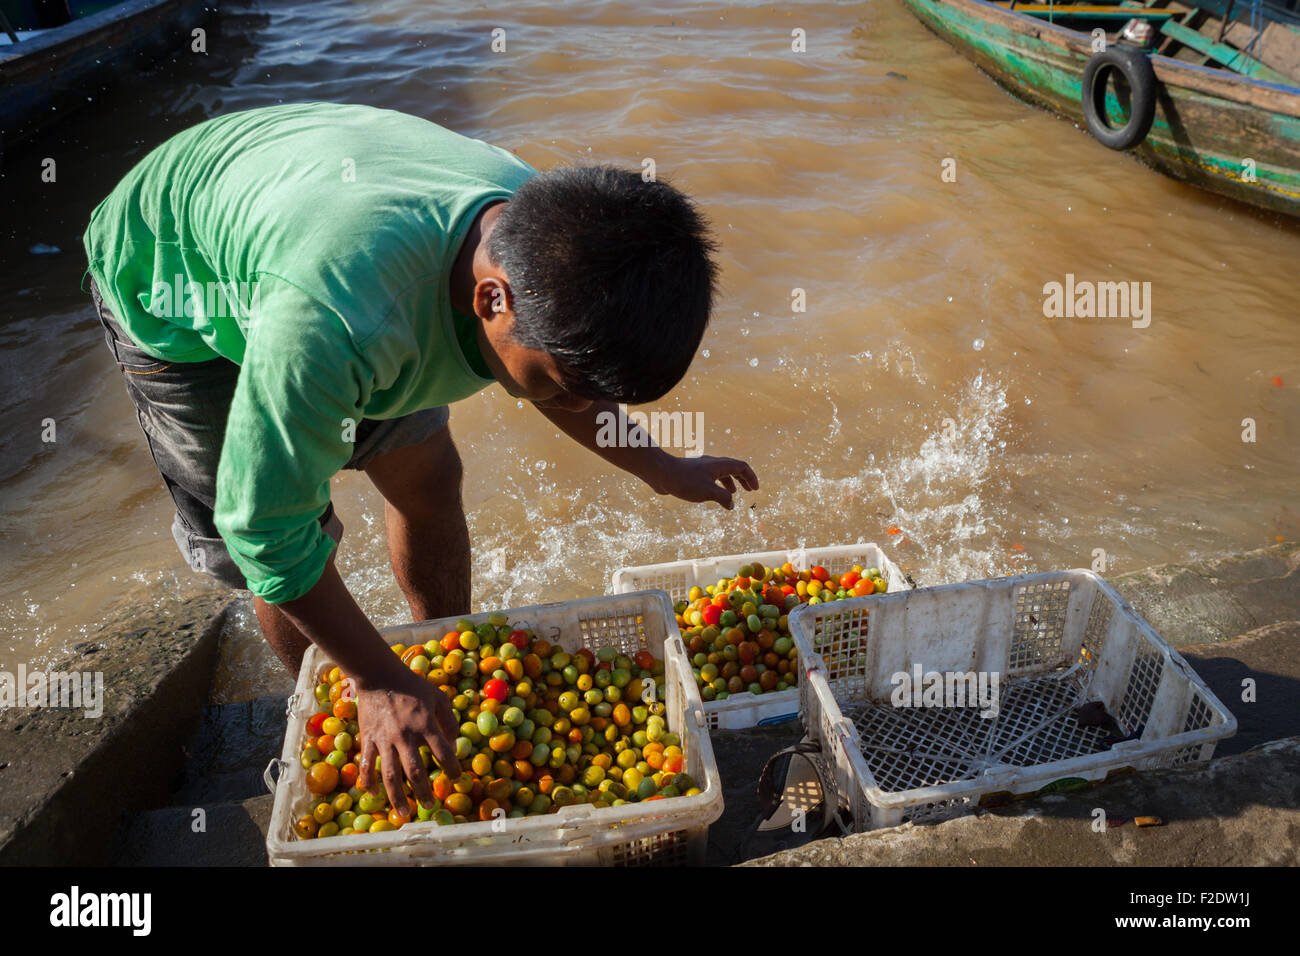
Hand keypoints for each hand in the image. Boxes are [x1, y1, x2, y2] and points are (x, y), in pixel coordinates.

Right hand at [354, 664, 460, 817]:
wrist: (379, 675)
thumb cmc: (412, 686)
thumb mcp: (438, 697)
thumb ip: (448, 720)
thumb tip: (453, 745)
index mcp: (425, 724)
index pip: (443, 753)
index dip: (453, 769)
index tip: (457, 779)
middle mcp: (405, 735)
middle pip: (416, 772)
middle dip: (424, 792)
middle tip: (430, 806)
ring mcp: (384, 739)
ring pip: (390, 775)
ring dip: (397, 797)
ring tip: (405, 812)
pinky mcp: (368, 739)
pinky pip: (367, 765)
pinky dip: (369, 782)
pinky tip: (374, 794)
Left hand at [651, 455, 758, 508]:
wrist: (661, 473)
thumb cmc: (685, 481)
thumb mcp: (708, 492)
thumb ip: (723, 498)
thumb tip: (731, 505)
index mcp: (719, 465)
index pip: (742, 467)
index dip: (751, 477)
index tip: (755, 489)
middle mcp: (712, 463)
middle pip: (733, 468)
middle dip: (743, 479)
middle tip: (750, 490)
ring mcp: (702, 468)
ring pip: (721, 473)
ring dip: (730, 482)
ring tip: (733, 494)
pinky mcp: (692, 473)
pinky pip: (710, 478)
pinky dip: (717, 485)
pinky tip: (712, 495)